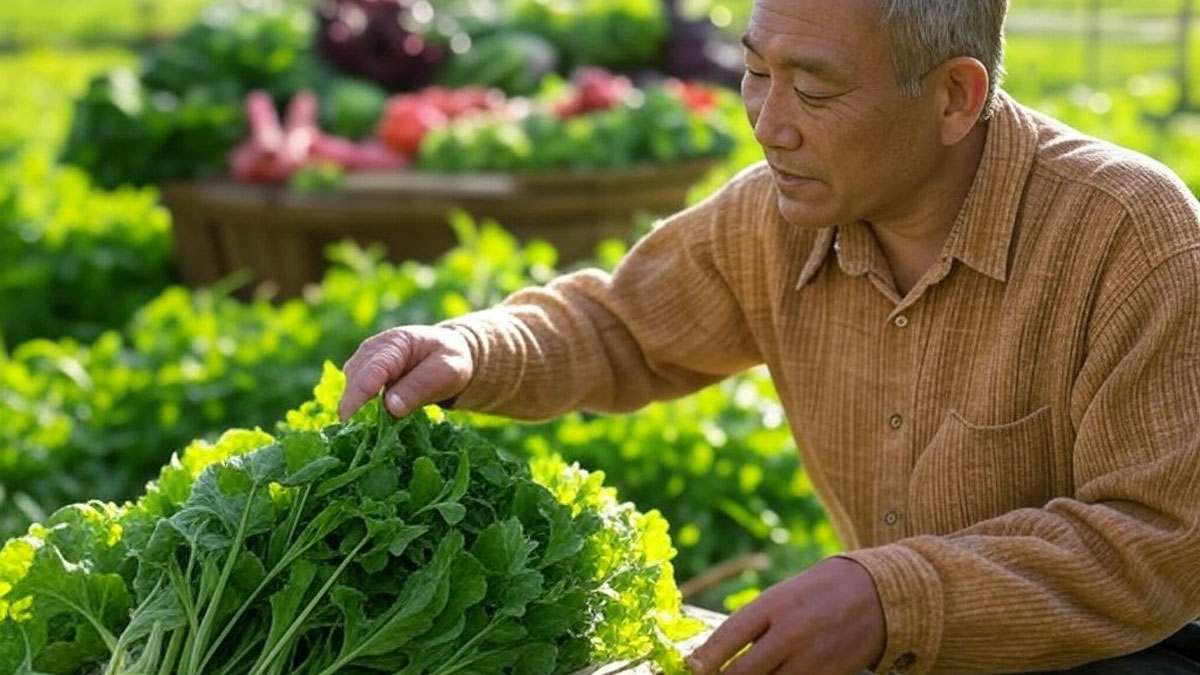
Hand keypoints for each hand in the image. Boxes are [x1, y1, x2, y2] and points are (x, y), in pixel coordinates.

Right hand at [338, 325, 473, 419]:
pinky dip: (358, 407)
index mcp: (396, 342)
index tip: (347, 415)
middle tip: (357, 431)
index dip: (359, 393)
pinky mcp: (364, 377)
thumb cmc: (449, 362)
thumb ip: (420, 387)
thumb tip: (390, 408)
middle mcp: (374, 350)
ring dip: (355, 406)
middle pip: (355, 378)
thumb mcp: (446, 372)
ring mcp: (366, 363)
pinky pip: (354, 393)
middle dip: (352, 402)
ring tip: (367, 428)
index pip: (373, 369)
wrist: (447, 357)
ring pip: (351, 386)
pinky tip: (368, 422)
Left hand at [686, 557, 885, 674]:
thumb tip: (713, 658)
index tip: (690, 668)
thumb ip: (752, 626)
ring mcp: (810, 660)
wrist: (874, 595)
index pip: (728, 637)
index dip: (704, 659)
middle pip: (742, 672)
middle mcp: (790, 633)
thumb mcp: (780, 597)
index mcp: (774, 604)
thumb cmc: (815, 594)